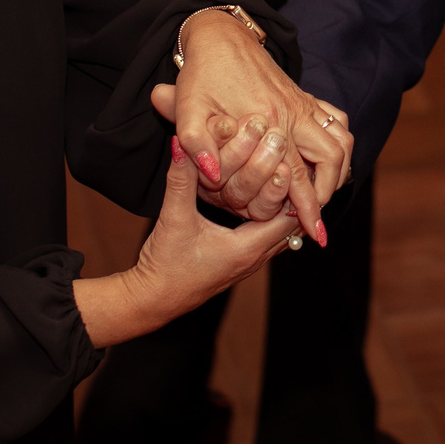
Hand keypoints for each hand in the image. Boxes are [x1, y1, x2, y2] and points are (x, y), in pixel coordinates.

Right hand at [73, 156, 300, 346]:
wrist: (153, 300)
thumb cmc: (164, 266)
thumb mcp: (173, 218)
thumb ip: (180, 180)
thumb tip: (181, 144)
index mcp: (247, 248)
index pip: (288, 215)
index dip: (289, 186)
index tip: (284, 159)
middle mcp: (255, 258)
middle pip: (291, 224)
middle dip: (290, 194)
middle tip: (287, 163)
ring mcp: (250, 263)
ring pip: (282, 232)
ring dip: (281, 207)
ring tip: (280, 175)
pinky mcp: (241, 263)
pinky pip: (269, 238)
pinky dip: (270, 218)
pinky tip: (261, 199)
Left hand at [152, 8, 351, 243]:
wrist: (219, 35)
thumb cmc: (201, 75)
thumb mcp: (187, 110)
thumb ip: (196, 144)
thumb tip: (213, 175)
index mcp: (269, 121)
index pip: (298, 175)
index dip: (309, 208)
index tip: (316, 234)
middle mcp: (294, 113)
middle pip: (332, 158)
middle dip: (329, 191)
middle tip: (316, 215)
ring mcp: (303, 102)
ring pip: (342, 139)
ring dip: (339, 168)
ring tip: (325, 191)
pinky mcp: (304, 95)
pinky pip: (337, 120)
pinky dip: (340, 141)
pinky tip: (329, 156)